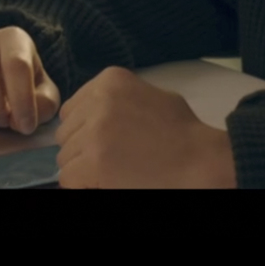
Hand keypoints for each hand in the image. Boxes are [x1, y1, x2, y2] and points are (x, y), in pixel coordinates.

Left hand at [54, 67, 236, 187]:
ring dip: (83, 168)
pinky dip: (83, 185)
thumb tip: (91, 116)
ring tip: (112, 171)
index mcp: (110, 80)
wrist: (199, 159)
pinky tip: (106, 182)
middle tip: (109, 159)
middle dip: (81, 149)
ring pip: (65, 157)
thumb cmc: (183, 131)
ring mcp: (94, 131)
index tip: (102, 142)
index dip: (83, 130)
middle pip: (65, 133)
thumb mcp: (150, 95)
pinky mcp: (93, 161)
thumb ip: (119, 100)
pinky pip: (69, 179)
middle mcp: (98, 100)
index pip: (71, 109)